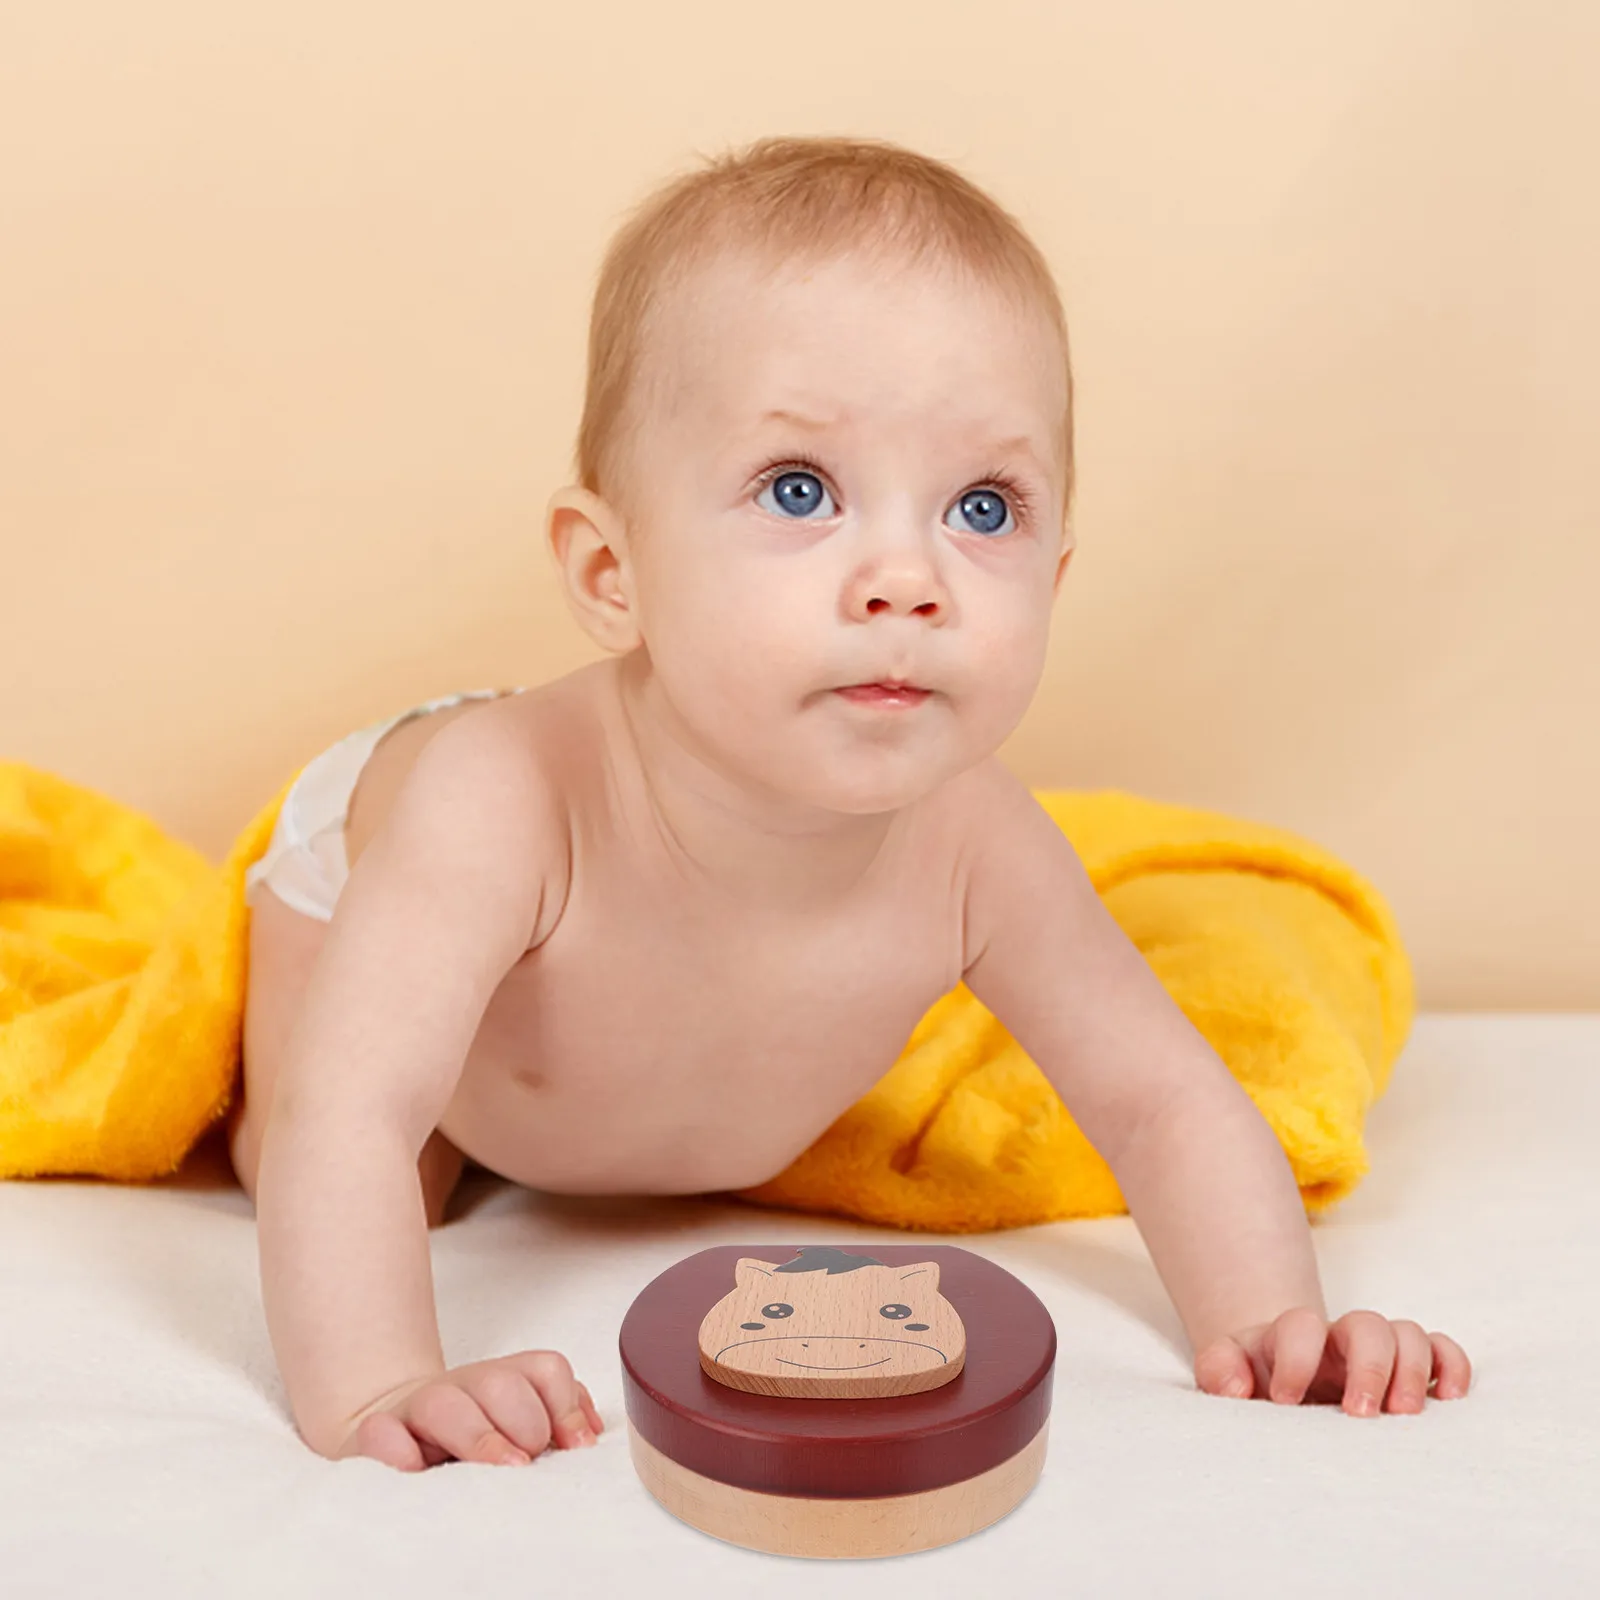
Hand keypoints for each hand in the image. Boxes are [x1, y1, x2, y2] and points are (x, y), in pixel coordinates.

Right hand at [333, 1351, 605, 1469]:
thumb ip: (558, 1414)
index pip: (545, 1370)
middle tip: (527, 1464)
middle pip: (502, 1384)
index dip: (565, 1407)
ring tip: (503, 1470)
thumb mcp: (519, 1421)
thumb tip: (590, 1435)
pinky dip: (398, 1449)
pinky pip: (382, 1433)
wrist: (393, 1429)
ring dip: (479, 1438)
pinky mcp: (375, 1434)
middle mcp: (462, 1385)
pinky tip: (417, 1468)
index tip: (573, 1448)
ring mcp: (415, 1407)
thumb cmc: (469, 1433)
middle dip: (526, 1425)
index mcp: (501, 1379)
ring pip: (446, 1403)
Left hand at [1194, 1307, 1470, 1415]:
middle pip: (1368, 1324)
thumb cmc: (1253, 1382)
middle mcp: (1340, 1337)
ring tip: (1403, 1414)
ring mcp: (1377, 1351)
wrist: (1278, 1382)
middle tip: (1358, 1415)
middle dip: (1369, 1367)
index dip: (1295, 1359)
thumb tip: (1237, 1387)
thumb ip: (1218, 1371)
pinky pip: (1443, 1351)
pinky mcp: (1408, 1371)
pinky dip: (1452, 1367)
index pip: (1301, 1326)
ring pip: (1408, 1335)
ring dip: (1412, 1371)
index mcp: (1293, 1336)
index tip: (1284, 1402)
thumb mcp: (1225, 1374)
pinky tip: (1450, 1399)